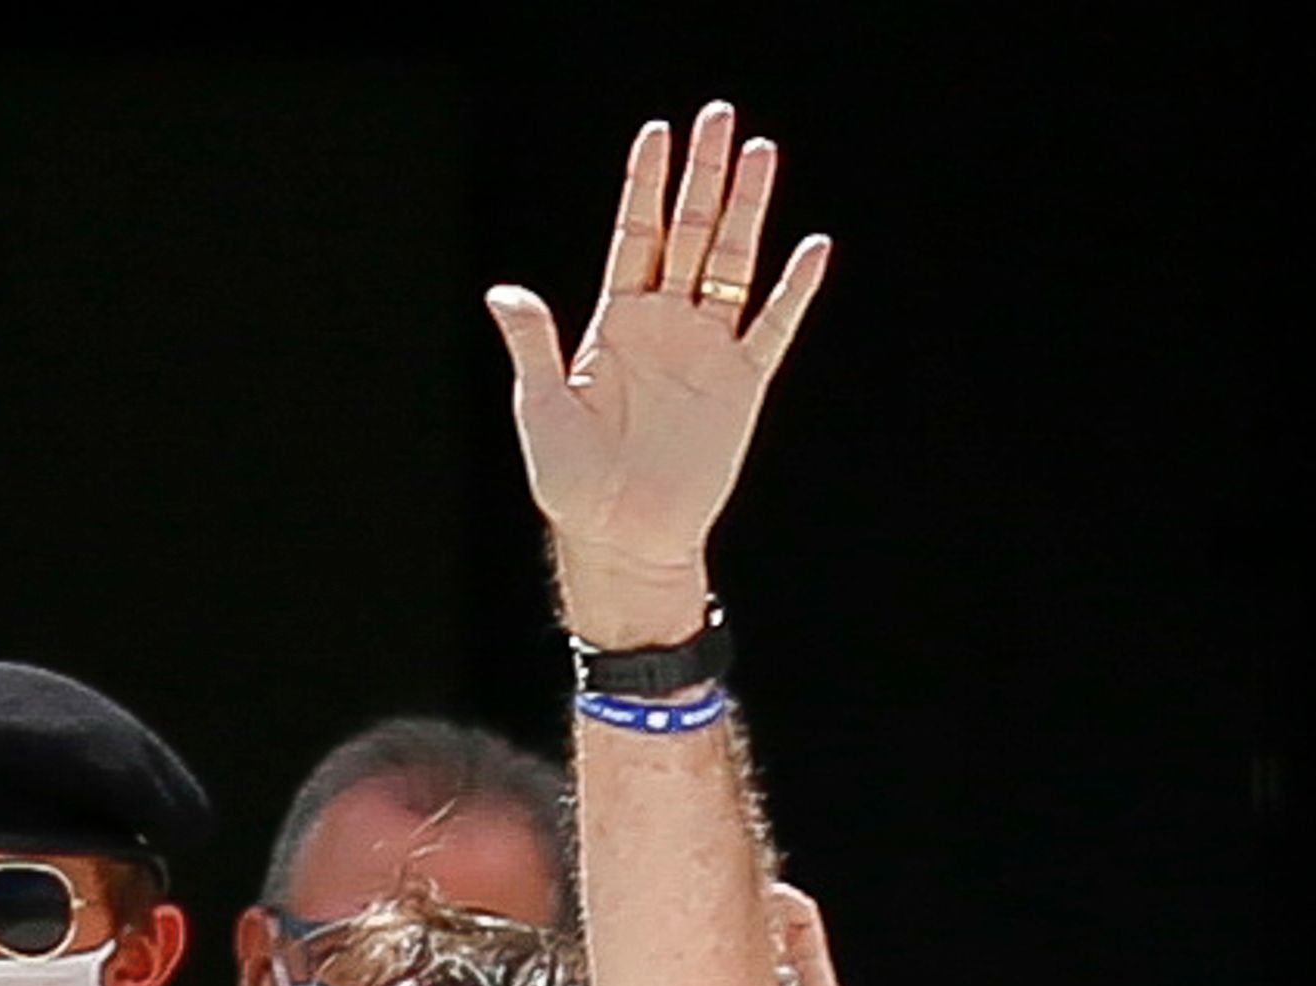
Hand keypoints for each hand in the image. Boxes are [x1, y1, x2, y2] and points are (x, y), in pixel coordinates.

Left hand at [486, 103, 831, 645]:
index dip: (645, 185)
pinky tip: (812, 248)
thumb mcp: (542, 407)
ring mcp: (706, 350)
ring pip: (732, 263)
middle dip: (703, 175)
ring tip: (761, 153)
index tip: (657, 134)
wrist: (621, 539)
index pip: (635, 235)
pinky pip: (773, 327)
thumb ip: (532, 343)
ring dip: (748, 210)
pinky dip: (794, 289)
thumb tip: (503, 291)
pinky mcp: (741, 385)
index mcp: (615, 323)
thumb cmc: (571, 482)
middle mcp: (665, 326)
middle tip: (718, 116)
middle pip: (689, 232)